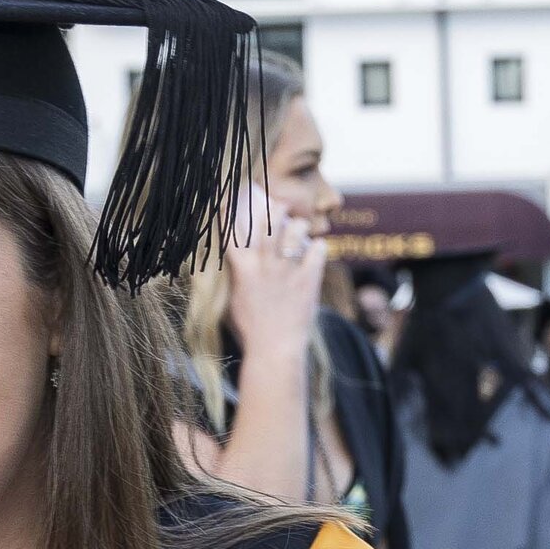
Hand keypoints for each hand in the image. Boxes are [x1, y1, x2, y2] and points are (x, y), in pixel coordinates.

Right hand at [223, 195, 329, 372]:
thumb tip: (238, 261)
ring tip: (301, 226)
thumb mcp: (234, 301)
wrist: (274, 350)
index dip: (230, 212)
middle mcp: (264, 265)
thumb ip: (237, 277)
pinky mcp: (308, 281)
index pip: (232, 232)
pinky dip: (319, 247)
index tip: (231, 197)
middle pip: (269, 223)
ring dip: (299, 225)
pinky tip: (319, 247)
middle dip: (275, 208)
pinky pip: (318, 252)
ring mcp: (287, 271)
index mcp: (242, 269)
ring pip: (295, 232)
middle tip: (281, 204)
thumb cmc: (251, 330)